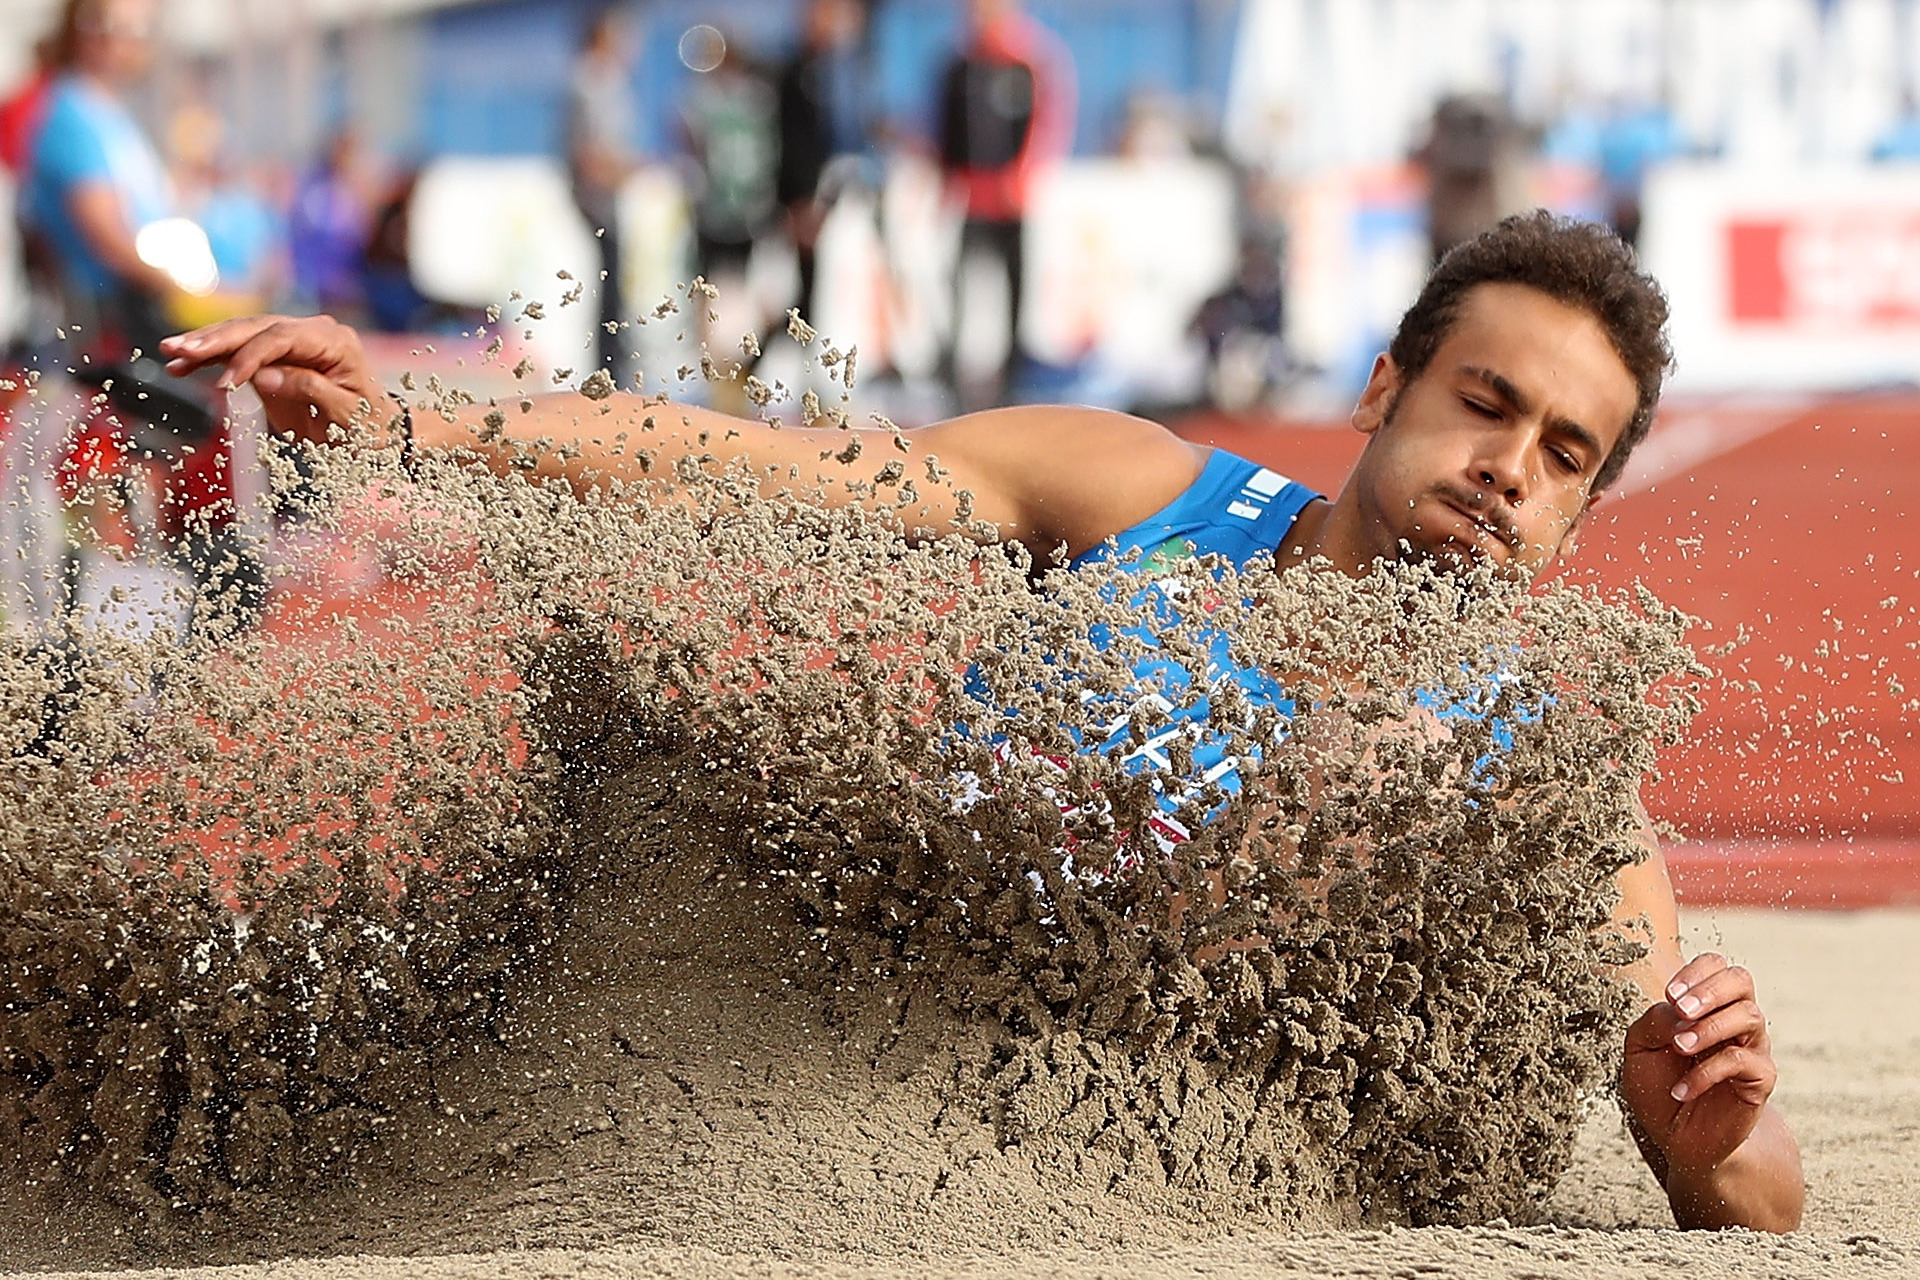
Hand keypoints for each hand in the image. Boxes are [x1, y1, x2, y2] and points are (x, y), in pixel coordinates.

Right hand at [159, 315, 389, 446]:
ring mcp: (293, 342)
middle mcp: (312, 332)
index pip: (282, 337)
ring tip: (171, 353)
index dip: (250, 356)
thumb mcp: (346, 414)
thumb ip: (309, 390)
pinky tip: (181, 365)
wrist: (379, 432)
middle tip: (179, 349)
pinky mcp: (277, 356)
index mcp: (334, 340)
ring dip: (205, 345)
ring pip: (242, 335)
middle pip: (256, 328)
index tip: (227, 381)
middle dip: (215, 339)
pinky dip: (211, 359)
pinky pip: (239, 352)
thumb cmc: (369, 426)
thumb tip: (263, 376)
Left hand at [1621, 952, 1777, 1180]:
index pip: (1715, 965)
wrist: (1679, 1138)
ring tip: (1678, 1048)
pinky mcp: (1760, 1080)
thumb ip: (1653, 1022)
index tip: (1670, 996)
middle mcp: (1731, 1019)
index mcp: (1704, 1005)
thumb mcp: (1640, 1050)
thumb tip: (1678, 1011)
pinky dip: (1707, 1072)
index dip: (1695, 973)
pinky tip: (1681, 1089)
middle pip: (1741, 979)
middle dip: (1709, 989)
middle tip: (1681, 1010)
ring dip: (1709, 1028)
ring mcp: (1750, 1047)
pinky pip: (1743, 1062)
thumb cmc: (1657, 1087)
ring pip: (1749, 1015)